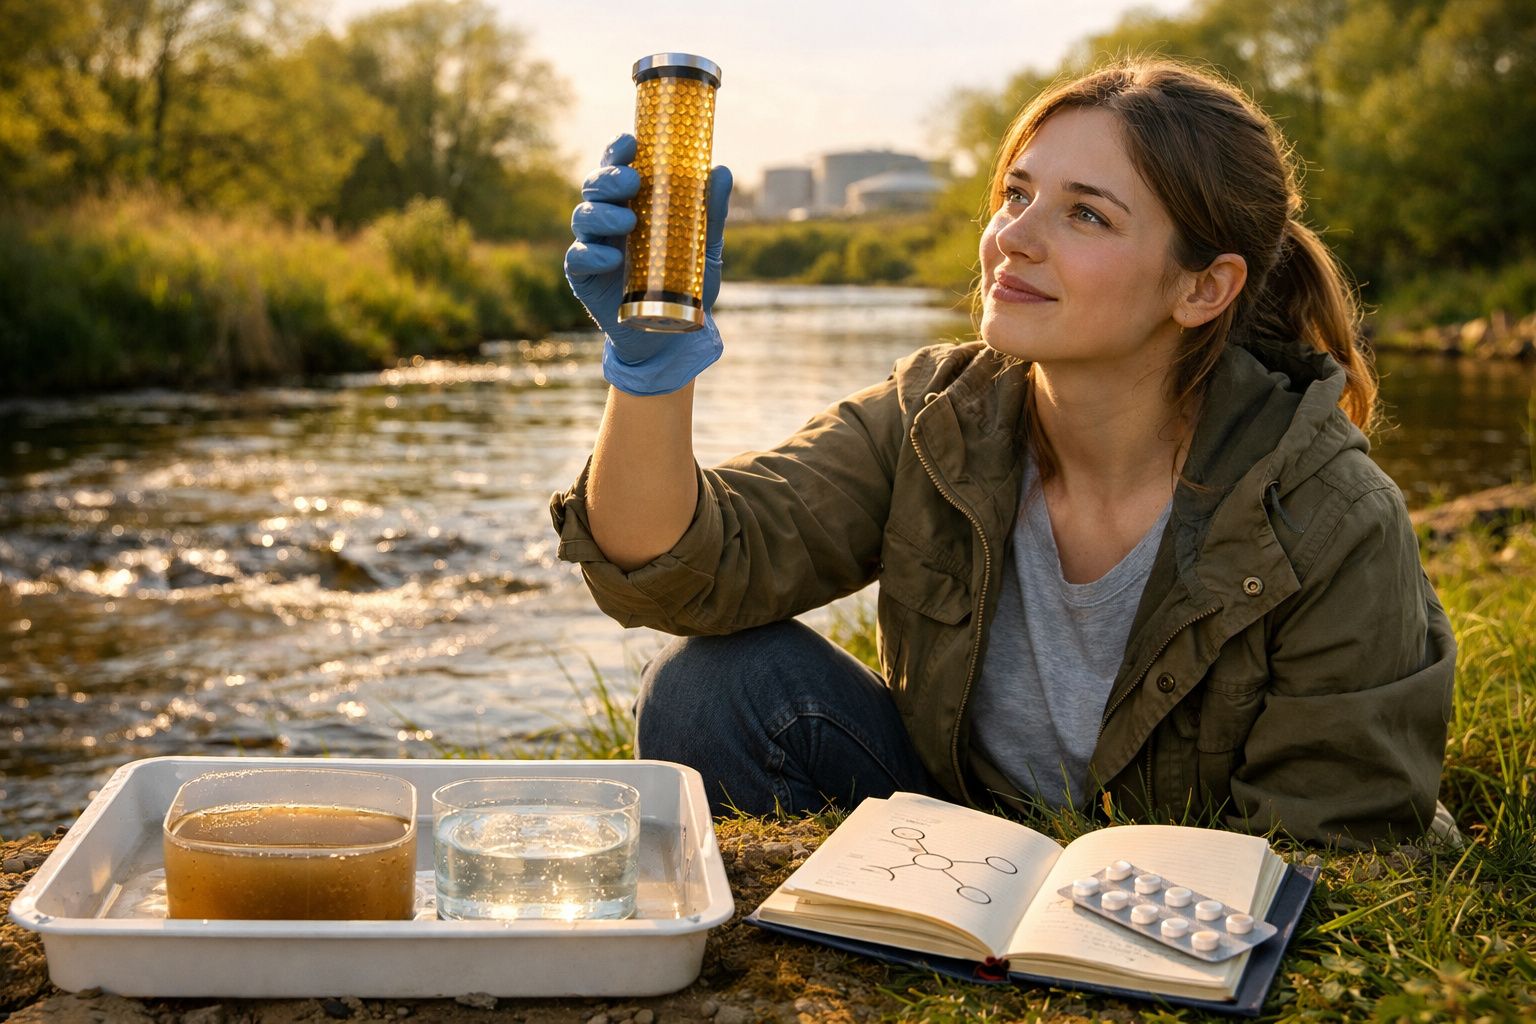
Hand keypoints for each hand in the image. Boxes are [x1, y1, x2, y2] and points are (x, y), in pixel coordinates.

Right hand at [564, 133, 733, 396]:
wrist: (669, 334)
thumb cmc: (683, 284)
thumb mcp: (703, 248)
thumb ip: (710, 213)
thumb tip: (722, 171)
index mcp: (632, 203)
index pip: (617, 167)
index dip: (618, 150)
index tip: (631, 141)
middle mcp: (608, 219)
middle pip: (594, 186)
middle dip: (609, 177)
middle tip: (632, 181)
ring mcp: (593, 246)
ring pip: (583, 216)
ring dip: (602, 214)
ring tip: (628, 222)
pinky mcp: (583, 277)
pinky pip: (578, 258)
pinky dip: (592, 255)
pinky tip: (612, 258)